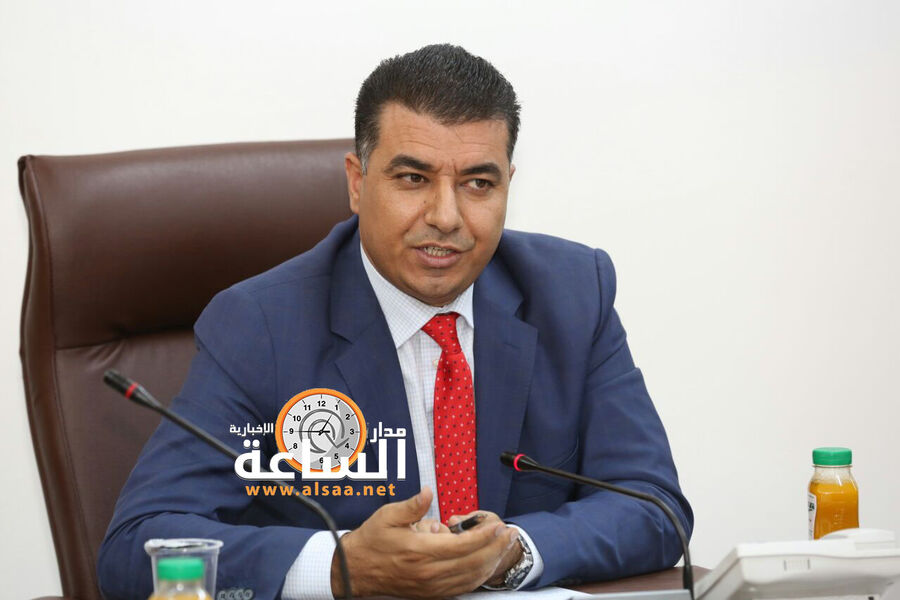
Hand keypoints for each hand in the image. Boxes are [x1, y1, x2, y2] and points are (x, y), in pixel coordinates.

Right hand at [331, 488, 518, 597]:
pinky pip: (462, 587)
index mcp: (421, 551)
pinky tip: (487, 564)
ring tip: (505, 546)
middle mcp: (429, 572)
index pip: (463, 545)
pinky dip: (479, 576)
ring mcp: (431, 586)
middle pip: (473, 563)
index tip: (498, 525)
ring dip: (492, 562)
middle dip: (496, 548)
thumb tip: (429, 492)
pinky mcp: (431, 593)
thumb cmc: (371, 541)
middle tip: (511, 534)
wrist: (355, 570)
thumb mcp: (387, 515)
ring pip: (471, 578)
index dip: (484, 535)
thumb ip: (412, 505)